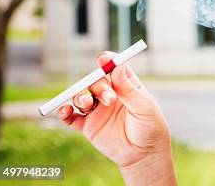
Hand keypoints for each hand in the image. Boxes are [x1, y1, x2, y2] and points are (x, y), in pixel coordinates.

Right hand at [57, 51, 175, 183]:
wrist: (143, 154)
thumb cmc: (150, 127)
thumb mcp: (144, 107)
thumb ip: (129, 89)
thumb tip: (118, 66)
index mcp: (126, 86)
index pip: (114, 68)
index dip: (108, 61)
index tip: (103, 59)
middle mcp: (110, 94)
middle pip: (95, 81)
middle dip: (98, 86)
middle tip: (109, 99)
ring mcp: (97, 109)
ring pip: (81, 96)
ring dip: (80, 97)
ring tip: (88, 105)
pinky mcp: (87, 126)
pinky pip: (71, 117)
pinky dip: (64, 112)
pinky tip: (65, 112)